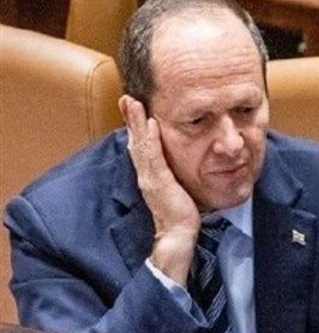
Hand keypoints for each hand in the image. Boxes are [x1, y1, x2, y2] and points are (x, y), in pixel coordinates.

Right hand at [119, 95, 199, 284]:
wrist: (178, 235)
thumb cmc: (180, 213)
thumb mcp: (174, 188)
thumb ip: (170, 176)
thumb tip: (173, 165)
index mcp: (149, 174)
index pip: (140, 146)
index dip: (135, 127)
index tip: (132, 108)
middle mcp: (145, 173)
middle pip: (135, 141)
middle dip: (131, 119)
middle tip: (126, 97)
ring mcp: (150, 177)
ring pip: (140, 144)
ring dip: (136, 122)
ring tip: (132, 103)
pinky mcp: (158, 182)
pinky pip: (153, 157)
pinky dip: (150, 139)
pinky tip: (150, 124)